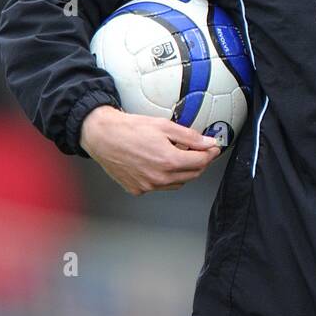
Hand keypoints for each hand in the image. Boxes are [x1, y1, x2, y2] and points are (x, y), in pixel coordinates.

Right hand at [80, 105, 221, 194]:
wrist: (102, 136)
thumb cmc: (129, 129)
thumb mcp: (164, 126)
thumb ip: (190, 137)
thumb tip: (208, 143)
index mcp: (169, 161)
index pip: (201, 162)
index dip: (210, 153)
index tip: (213, 147)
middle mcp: (159, 178)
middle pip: (192, 174)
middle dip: (199, 162)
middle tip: (198, 150)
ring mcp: (148, 186)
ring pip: (177, 182)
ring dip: (182, 171)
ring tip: (175, 154)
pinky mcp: (137, 189)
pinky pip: (159, 186)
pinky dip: (164, 177)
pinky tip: (158, 163)